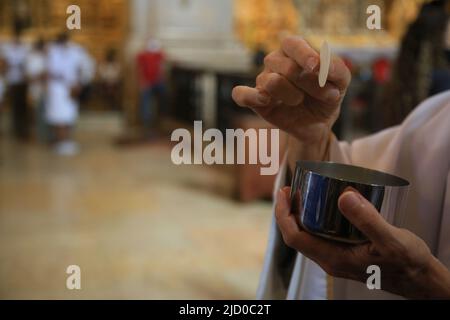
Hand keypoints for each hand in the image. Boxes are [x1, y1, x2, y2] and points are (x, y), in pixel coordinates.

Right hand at [232, 36, 350, 161]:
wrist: (319, 122)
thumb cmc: (327, 96)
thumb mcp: (341, 81)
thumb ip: (336, 69)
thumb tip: (320, 65)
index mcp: (294, 50)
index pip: (291, 43)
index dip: (303, 53)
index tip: (315, 67)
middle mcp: (276, 62)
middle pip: (284, 65)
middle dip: (308, 82)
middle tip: (327, 95)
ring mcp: (263, 80)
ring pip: (270, 81)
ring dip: (291, 95)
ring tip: (300, 101)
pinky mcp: (255, 101)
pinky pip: (241, 94)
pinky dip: (250, 96)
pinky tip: (265, 101)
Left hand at [275, 187, 449, 298]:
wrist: (421, 280)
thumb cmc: (408, 264)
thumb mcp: (390, 240)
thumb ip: (367, 220)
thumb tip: (343, 196)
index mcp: (334, 259)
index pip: (295, 237)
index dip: (284, 215)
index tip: (283, 193)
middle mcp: (330, 260)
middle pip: (297, 236)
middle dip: (288, 213)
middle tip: (290, 190)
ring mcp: (336, 258)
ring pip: (307, 237)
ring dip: (299, 216)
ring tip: (301, 195)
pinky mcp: (344, 254)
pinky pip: (320, 237)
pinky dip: (314, 221)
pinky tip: (323, 207)